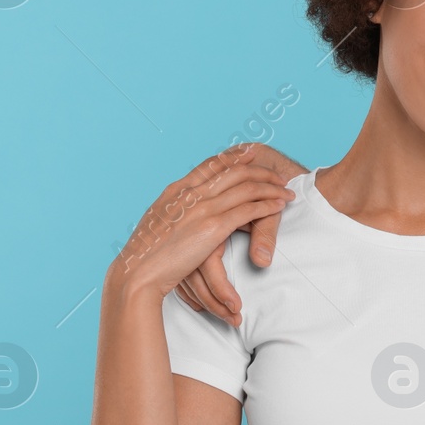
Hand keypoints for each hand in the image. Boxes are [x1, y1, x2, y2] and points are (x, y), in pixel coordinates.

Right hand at [108, 144, 296, 305]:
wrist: (137, 272)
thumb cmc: (145, 256)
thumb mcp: (158, 225)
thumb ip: (174, 214)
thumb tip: (182, 215)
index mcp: (177, 191)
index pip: (210, 165)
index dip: (233, 157)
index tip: (250, 152)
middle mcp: (191, 193)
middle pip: (234, 171)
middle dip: (260, 170)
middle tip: (278, 173)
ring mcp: (202, 208)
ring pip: (246, 188)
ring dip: (271, 187)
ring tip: (286, 190)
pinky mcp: (212, 227)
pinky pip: (248, 210)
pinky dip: (267, 205)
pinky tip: (279, 206)